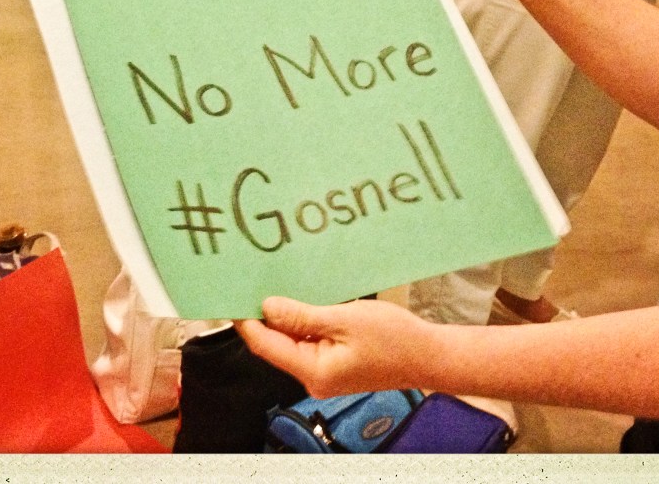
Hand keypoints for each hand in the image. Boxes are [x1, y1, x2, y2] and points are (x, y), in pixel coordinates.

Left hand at [236, 296, 429, 398]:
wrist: (428, 354)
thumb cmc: (391, 338)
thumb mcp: (343, 320)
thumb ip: (302, 316)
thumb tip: (266, 308)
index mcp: (313, 371)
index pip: (266, 345)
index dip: (245, 321)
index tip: (230, 294)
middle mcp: (313, 376)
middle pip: (276, 345)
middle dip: (262, 316)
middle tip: (248, 281)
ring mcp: (324, 371)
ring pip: (292, 341)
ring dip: (282, 316)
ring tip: (269, 284)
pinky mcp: (335, 362)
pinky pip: (308, 340)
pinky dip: (301, 321)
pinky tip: (298, 299)